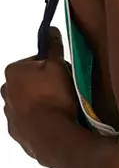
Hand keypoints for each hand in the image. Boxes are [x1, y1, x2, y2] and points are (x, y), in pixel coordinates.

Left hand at [1, 26, 78, 161]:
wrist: (53, 136)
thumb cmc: (54, 98)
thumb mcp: (59, 65)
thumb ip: (53, 47)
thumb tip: (51, 31)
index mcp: (13, 72)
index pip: (33, 63)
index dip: (50, 67)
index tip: (61, 74)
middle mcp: (6, 92)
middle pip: (29, 84)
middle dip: (43, 86)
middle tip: (63, 91)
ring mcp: (10, 114)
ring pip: (28, 104)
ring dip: (41, 104)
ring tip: (60, 109)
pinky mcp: (17, 133)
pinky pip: (29, 123)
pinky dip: (39, 122)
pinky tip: (54, 122)